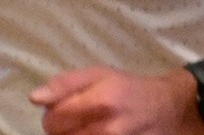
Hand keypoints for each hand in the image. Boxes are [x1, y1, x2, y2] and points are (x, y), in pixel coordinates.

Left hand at [30, 64, 203, 134]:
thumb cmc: (130, 88)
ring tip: (87, 128)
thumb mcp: (100, 74)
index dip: (53, 114)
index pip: (53, 119)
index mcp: (100, 100)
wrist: (168, 109)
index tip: (64, 109)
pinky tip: (94, 134)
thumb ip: (65, 83)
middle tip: (78, 119)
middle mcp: (106, 129)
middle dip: (62, 129)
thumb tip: (35, 98)